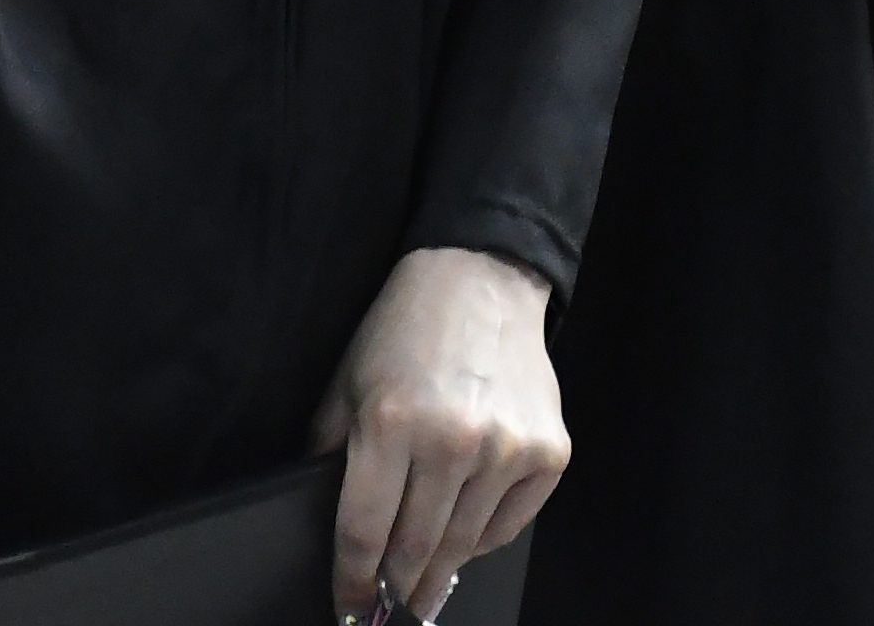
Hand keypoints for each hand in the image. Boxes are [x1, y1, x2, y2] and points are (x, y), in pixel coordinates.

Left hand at [315, 246, 568, 619]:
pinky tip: (462, 540)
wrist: (482, 280)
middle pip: (413, 549)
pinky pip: (507, 527)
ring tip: (421, 592)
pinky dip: (481, 542)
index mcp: (392, 423)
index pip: (362, 533)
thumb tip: (326, 526)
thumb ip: (330, 455)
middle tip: (384, 610)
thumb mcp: (347, 385)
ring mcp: (507, 449)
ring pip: (460, 546)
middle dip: (393, 590)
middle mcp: (453, 440)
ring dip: (435, 575)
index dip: (350, 581)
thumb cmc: (406, 331)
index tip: (347, 606)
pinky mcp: (548, 452)